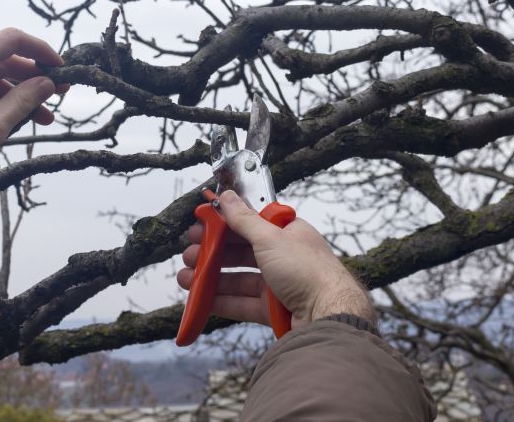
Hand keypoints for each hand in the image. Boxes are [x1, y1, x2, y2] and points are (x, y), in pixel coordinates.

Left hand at [0, 28, 65, 209]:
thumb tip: (47, 84)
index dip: (40, 51)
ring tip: (42, 116)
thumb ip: (24, 100)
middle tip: (59, 94)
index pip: (11, 40)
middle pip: (2, 59)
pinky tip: (14, 119)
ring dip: (17, 93)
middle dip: (32, 77)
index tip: (60, 68)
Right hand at [177, 190, 374, 328]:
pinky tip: (200, 298)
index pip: (250, 222)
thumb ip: (244, 219)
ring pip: (238, 278)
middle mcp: (283, 257)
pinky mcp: (273, 310)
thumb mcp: (270, 238)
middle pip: (240, 252)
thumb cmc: (308, 272)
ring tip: (185, 277)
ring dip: (210, 277)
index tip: (199, 224)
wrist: (329, 317)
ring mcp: (278, 284)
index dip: (223, 223)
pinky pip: (242, 303)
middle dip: (211, 252)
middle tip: (188, 253)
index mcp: (287, 233)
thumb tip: (226, 196)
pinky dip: (221, 300)